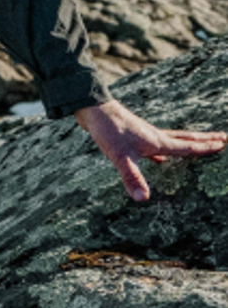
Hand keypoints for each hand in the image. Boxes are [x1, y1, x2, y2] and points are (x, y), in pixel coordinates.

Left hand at [74, 99, 225, 200]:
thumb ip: (131, 177)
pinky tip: (157, 157)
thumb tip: (143, 198)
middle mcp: (154, 136)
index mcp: (157, 142)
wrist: (92, 109)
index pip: (187, 147)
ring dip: (186, 142)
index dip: (205, 148)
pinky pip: (152, 144)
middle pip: (185, 138)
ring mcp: (143, 134)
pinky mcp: (131, 135)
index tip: (223, 144)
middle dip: (205, 140)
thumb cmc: (108, 131)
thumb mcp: (119, 157)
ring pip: (171, 139)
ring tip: (198, 143)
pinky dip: (160, 151)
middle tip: (224, 138)